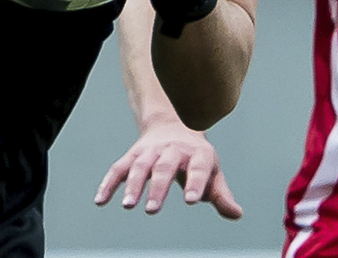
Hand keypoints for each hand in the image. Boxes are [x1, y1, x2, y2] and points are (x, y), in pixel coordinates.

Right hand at [95, 118, 240, 218]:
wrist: (173, 124)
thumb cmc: (196, 156)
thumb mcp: (212, 170)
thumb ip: (221, 194)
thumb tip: (236, 213)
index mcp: (197, 153)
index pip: (198, 168)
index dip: (196, 183)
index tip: (192, 200)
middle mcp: (172, 150)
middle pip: (164, 167)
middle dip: (158, 188)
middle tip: (151, 210)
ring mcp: (150, 151)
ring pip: (140, 166)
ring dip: (133, 185)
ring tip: (128, 205)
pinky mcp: (133, 155)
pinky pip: (119, 168)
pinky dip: (109, 183)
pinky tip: (101, 200)